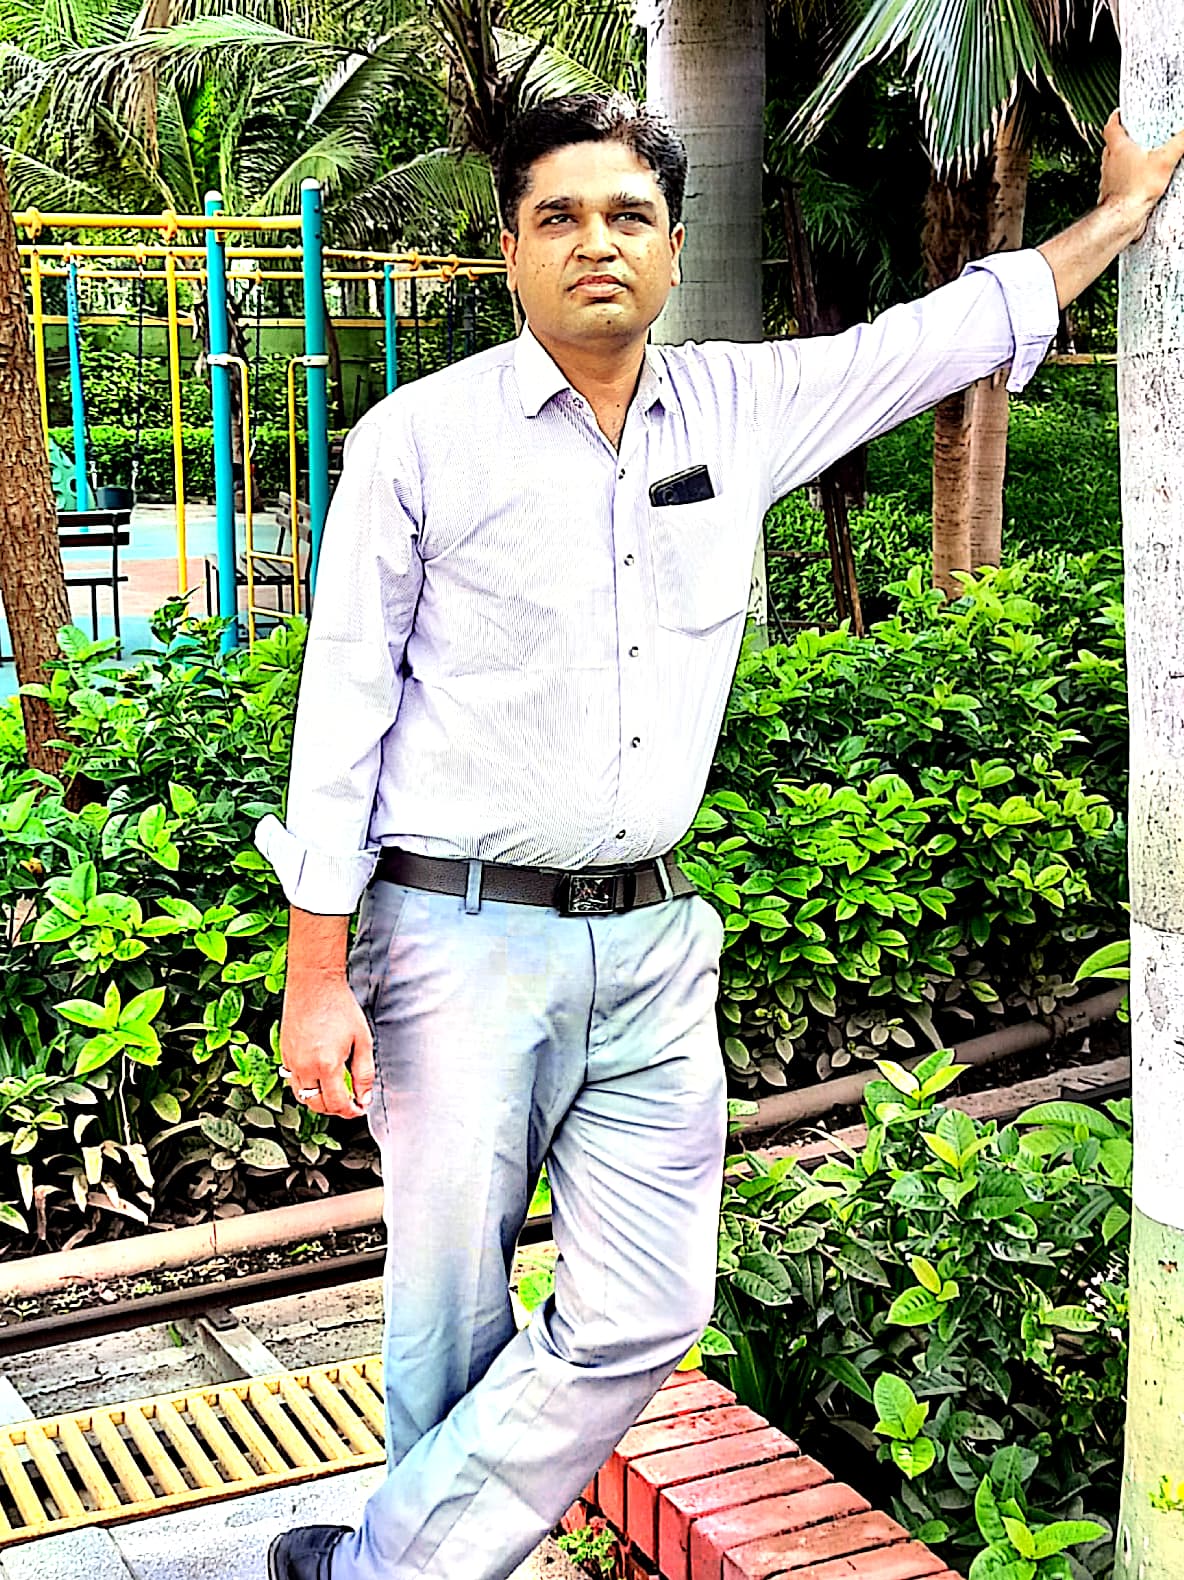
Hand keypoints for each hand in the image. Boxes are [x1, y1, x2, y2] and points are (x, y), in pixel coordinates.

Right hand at [279, 974, 374, 1119]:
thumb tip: (364, 1097)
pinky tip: (320, 1077)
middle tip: (350, 1103)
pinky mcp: (283, 1053)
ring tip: (335, 1092)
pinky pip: (293, 1081)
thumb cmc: (340, 1007)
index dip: (351, 1111)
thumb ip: (364, 1073)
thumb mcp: (362, 1040)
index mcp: (327, 1065)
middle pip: (317, 1105)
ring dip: (319, 1101)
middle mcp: (305, 1067)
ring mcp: (291, 1061)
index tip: (359, 1108)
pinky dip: (306, 1087)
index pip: (337, 1104)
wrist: (314, 984)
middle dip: (336, 1109)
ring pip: (302, 1097)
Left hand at [1099, 110, 1183, 242]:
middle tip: (1138, 135)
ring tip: (1144, 158)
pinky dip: (1129, 178)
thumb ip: (1180, 142)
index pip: (1111, 126)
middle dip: (1125, 138)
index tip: (1122, 113)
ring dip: (1127, 160)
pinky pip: (1120, 181)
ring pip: (1115, 164)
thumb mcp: (1164, 160)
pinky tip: (1142, 182)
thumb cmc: (1134, 191)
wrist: (1122, 218)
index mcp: (1117, 147)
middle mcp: (1109, 162)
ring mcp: (1109, 179)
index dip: (1117, 117)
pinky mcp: (1114, 194)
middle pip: (1113, 144)